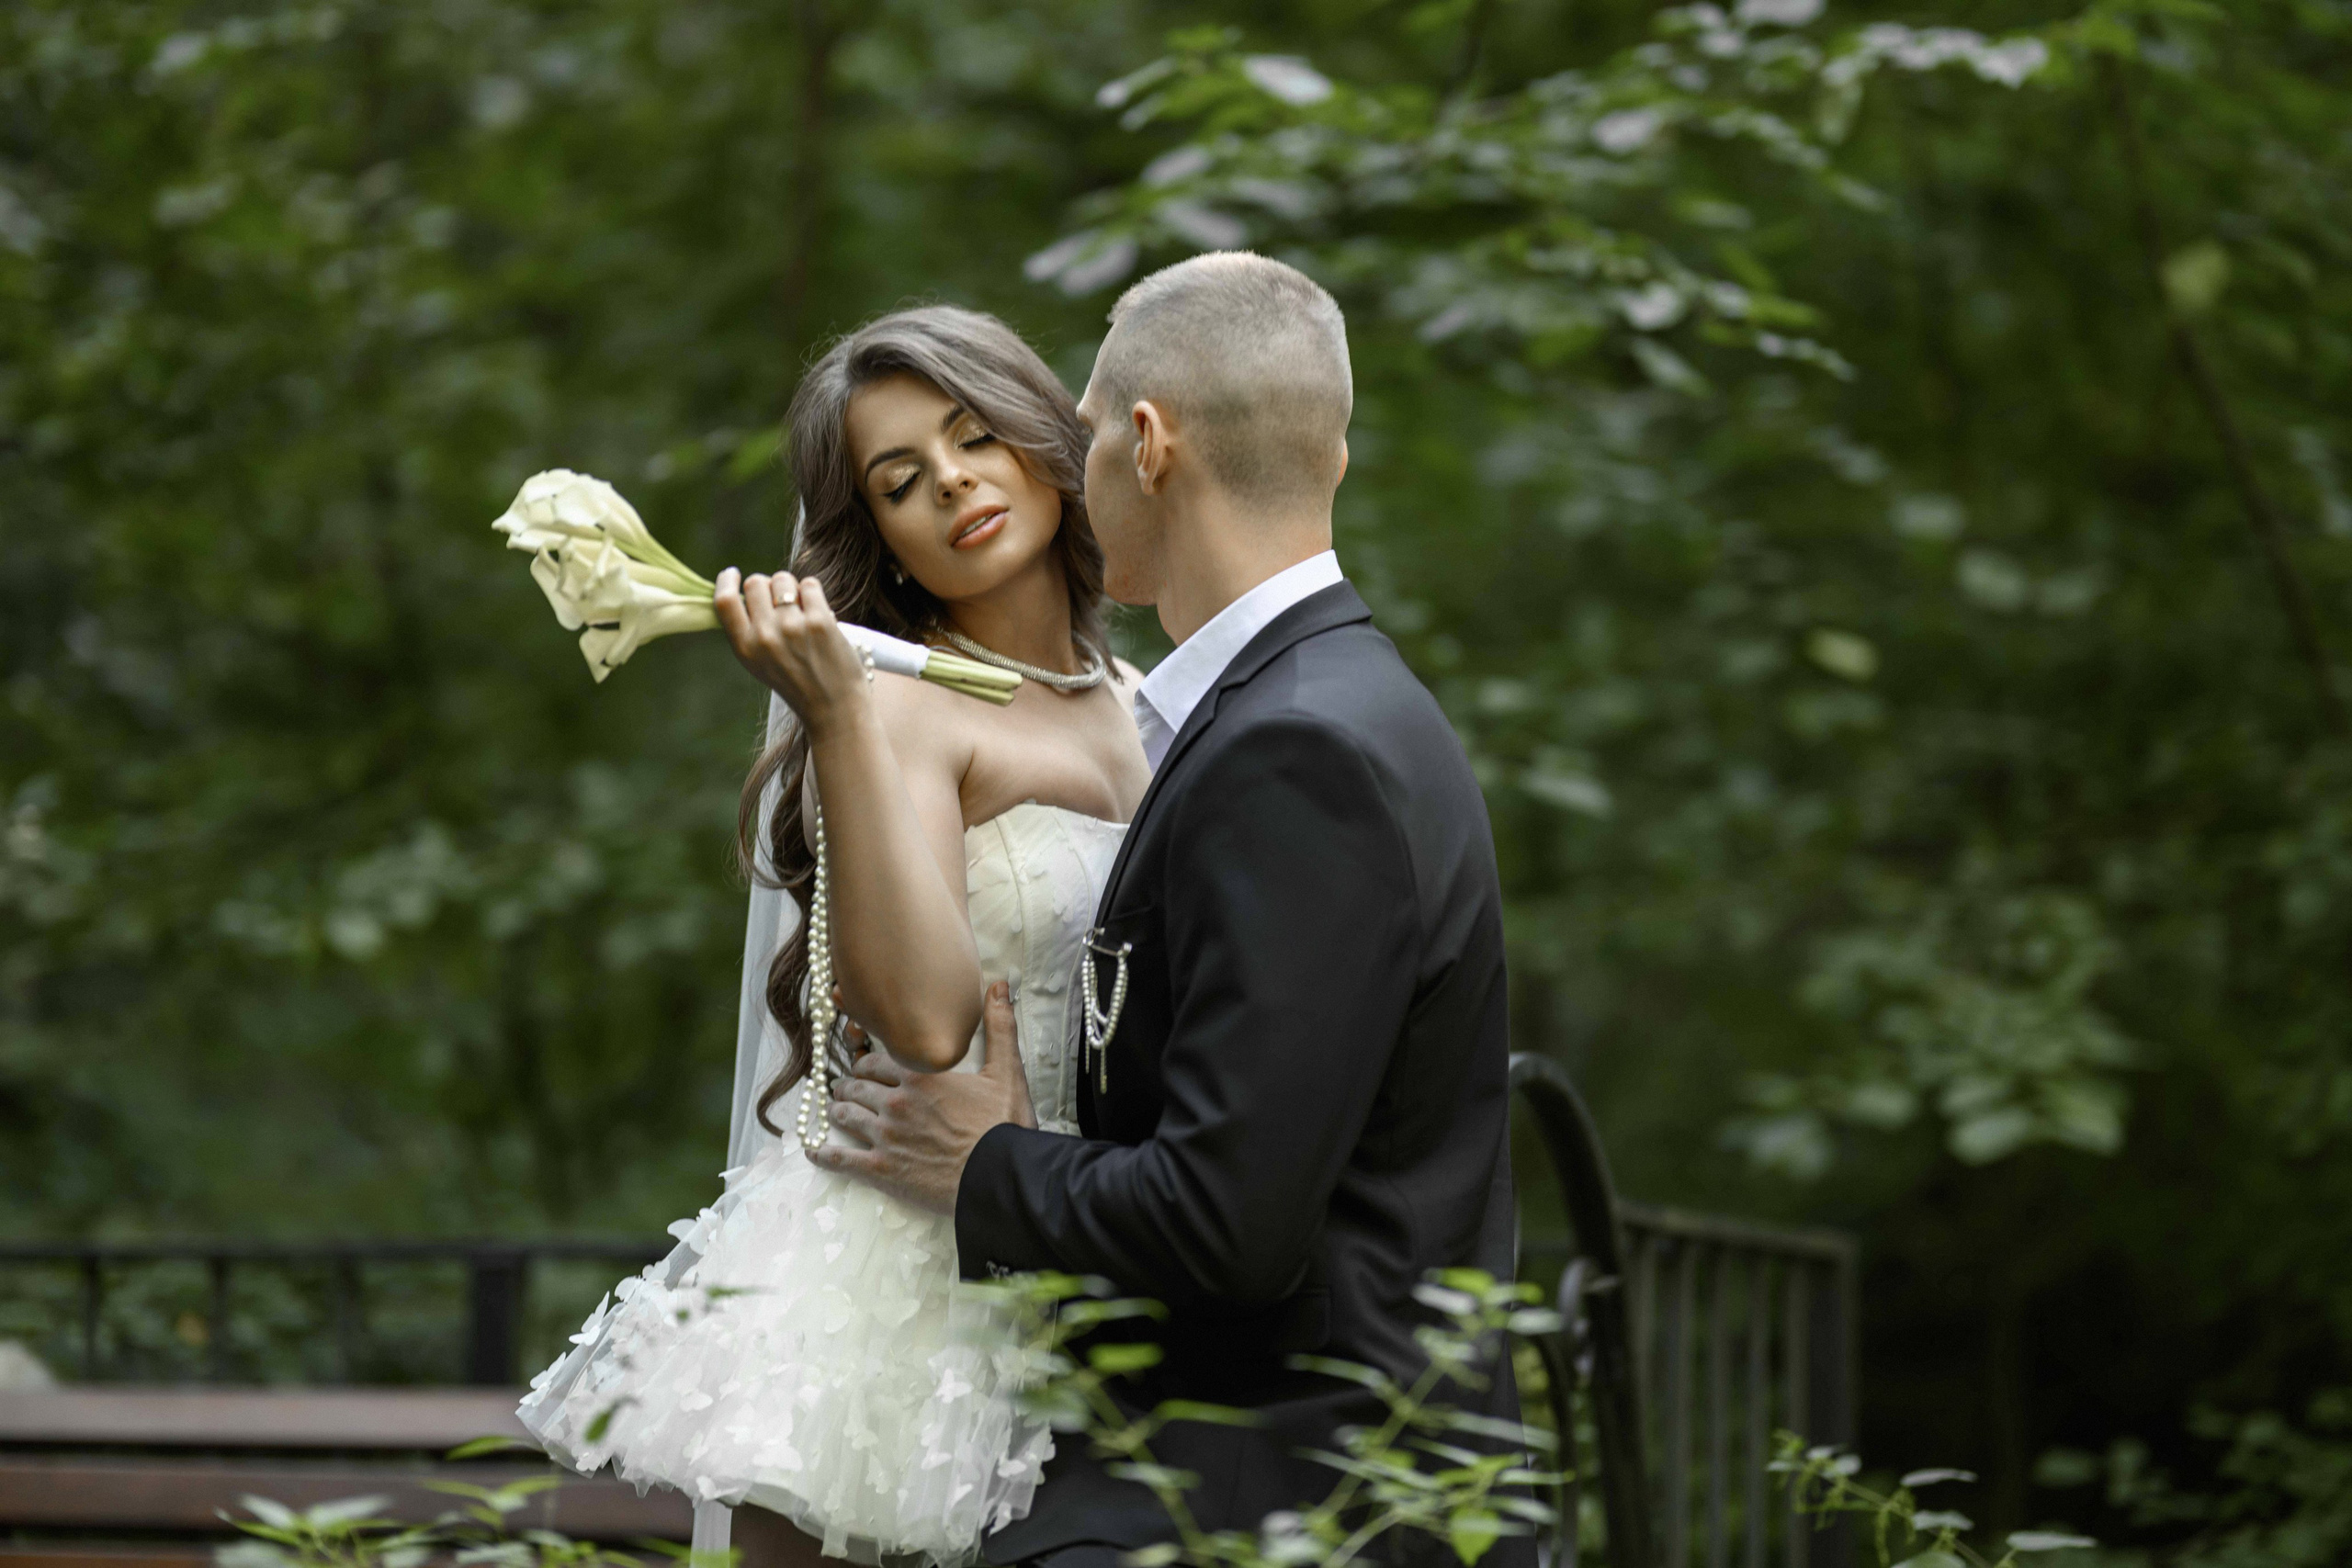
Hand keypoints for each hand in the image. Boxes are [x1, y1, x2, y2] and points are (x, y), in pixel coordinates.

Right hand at [712, 566, 870, 738]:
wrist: (834, 708)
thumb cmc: (796, 683)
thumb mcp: (759, 664)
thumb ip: (747, 631)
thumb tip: (744, 591)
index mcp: (745, 648)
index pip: (725, 602)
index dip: (726, 581)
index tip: (732, 573)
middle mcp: (765, 636)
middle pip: (756, 583)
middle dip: (768, 585)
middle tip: (781, 601)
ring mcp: (792, 627)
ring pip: (783, 580)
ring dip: (792, 588)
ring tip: (801, 610)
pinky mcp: (819, 621)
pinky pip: (810, 585)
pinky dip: (814, 594)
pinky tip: (818, 612)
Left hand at [810, 981, 1037, 1212]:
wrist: (999, 1177)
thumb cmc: (1004, 1127)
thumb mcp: (1006, 1072)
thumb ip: (999, 1027)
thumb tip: (999, 986)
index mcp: (920, 1076)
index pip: (875, 1061)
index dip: (866, 1063)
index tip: (863, 1066)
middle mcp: (896, 1102)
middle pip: (856, 1087)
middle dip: (848, 1086)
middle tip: (845, 1089)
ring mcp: (885, 1136)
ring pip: (845, 1117)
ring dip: (837, 1112)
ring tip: (834, 1111)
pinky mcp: (881, 1170)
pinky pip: (841, 1159)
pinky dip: (823, 1154)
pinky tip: (814, 1151)